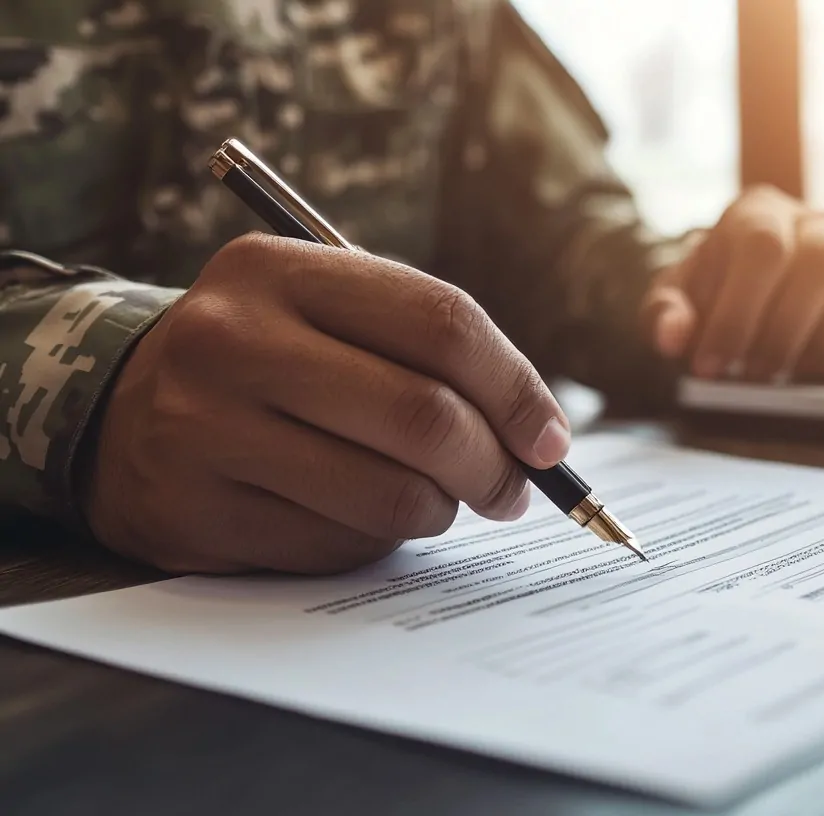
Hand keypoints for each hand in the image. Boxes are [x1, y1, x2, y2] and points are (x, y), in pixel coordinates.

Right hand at [82, 233, 570, 574]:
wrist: (116, 411)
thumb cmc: (265, 361)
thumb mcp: (324, 314)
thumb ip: (426, 352)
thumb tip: (543, 437)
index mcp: (278, 271)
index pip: (442, 324)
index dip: (518, 389)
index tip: (551, 439)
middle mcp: (231, 341)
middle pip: (425, 416)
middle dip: (495, 466)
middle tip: (513, 490)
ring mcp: (204, 430)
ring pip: (390, 495)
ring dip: (440, 509)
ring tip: (435, 499)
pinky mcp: (195, 514)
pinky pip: (338, 546)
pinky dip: (377, 542)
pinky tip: (358, 517)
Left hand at [642, 186, 823, 382]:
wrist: (749, 288)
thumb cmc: (713, 293)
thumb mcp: (675, 298)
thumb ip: (664, 313)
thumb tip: (673, 336)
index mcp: (760, 212)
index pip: (761, 247)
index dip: (737, 312)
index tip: (711, 366)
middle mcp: (818, 223)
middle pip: (819, 261)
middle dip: (784, 330)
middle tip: (755, 378)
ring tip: (790, 383)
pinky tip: (823, 383)